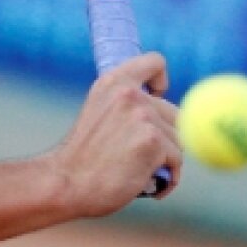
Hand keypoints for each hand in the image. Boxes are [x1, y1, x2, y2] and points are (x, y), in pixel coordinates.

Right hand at [47, 53, 181, 215]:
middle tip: (140, 155)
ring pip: (179, 140)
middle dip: (166, 137)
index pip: (155, 62)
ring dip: (166, 160)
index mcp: (113, 82)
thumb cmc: (85, 156)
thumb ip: (127, 104)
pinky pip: (177, 162)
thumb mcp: (100, 113)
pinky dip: (169, 178)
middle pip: (176, 113)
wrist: (67, 183)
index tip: (154, 99)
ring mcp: (142, 116)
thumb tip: (164, 107)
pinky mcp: (153, 142)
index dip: (160, 82)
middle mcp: (129, 94)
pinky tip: (149, 184)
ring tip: (140, 171)